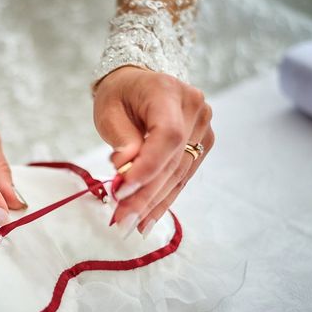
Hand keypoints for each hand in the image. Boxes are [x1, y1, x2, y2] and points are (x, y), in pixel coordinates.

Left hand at [93, 66, 213, 237]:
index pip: (168, 135)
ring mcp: (203, 127)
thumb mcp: (108, 111)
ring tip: (131, 225)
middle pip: (173, 160)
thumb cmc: (120, 96)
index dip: (147, 167)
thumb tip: (125, 167)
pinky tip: (147, 219)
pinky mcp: (202, 144)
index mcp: (168, 91)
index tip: (122, 191)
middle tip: (121, 220)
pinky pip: (182, 177)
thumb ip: (121, 139)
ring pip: (178, 174)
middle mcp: (194, 108)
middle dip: (144, 195)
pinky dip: (163, 199)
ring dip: (153, 203)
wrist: (138, 86)